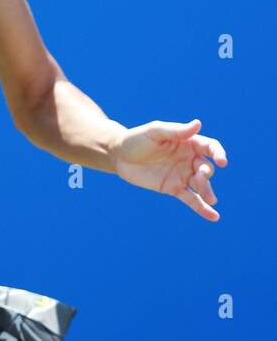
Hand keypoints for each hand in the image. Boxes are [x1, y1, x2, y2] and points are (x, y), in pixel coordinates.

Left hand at [111, 118, 227, 220]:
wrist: (119, 156)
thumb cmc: (138, 139)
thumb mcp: (155, 131)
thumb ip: (176, 131)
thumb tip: (198, 124)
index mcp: (188, 143)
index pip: (210, 147)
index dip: (218, 153)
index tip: (222, 161)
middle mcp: (189, 159)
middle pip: (206, 167)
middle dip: (206, 174)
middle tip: (201, 177)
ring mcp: (183, 175)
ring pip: (201, 184)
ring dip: (207, 191)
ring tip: (211, 199)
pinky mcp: (174, 189)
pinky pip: (191, 199)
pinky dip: (202, 208)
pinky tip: (213, 216)